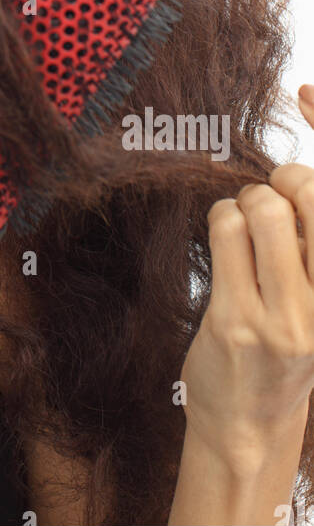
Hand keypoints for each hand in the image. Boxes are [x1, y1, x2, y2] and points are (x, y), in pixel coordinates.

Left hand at [177, 87, 313, 464]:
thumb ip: (311, 247)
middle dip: (286, 179)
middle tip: (275, 195)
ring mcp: (283, 315)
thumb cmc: (285, 354)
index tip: (310, 97)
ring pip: (262, 206)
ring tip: (245, 227)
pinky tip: (224, 239)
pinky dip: (221, 218)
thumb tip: (295, 181)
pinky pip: (225, 228)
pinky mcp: (236, 318)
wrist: (251, 428)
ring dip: (246, 202)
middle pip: (309, 194)